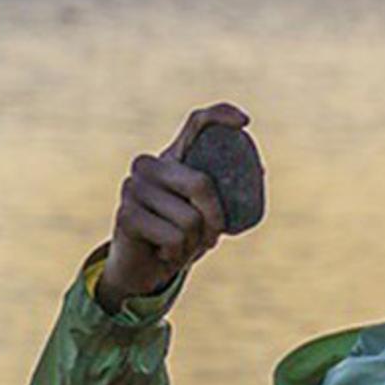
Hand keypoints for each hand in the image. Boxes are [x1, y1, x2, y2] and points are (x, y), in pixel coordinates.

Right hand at [98, 102, 247, 306]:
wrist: (145, 268)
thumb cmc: (181, 235)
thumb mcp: (207, 213)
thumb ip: (226, 193)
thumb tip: (260, 171)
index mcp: (174, 158)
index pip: (196, 124)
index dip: (219, 116)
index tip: (244, 122)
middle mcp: (149, 165)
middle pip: (201, 183)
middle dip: (215, 219)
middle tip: (208, 236)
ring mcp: (133, 187)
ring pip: (189, 218)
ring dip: (194, 243)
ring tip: (179, 244)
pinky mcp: (125, 215)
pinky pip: (173, 237)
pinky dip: (177, 253)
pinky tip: (163, 252)